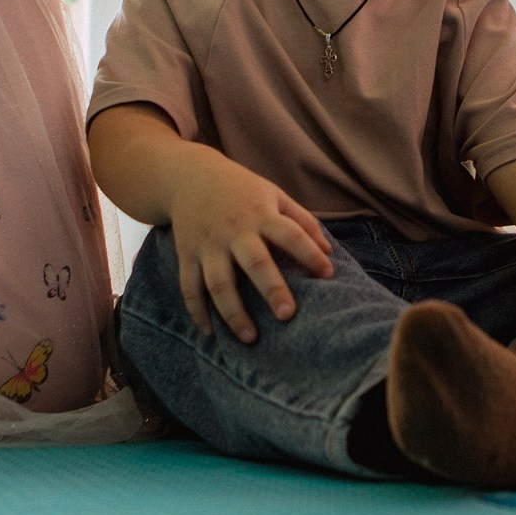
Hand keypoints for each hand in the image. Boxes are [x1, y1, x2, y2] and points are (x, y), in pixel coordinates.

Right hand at [166, 159, 335, 342]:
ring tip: (250, 338)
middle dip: (271, 289)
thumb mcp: (274, 194)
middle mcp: (235, 231)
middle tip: (288, 315)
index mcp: (261, 214)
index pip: (291, 234)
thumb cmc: (241, 190)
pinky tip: (210, 332)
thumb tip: (328, 252)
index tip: (328, 275)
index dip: (310, 253)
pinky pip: (189, 287)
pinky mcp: (187, 255)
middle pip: (255, 262)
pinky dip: (197, 311)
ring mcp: (208, 245)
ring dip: (233, 312)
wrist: (188, 176)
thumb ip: (302, 221)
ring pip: (219, 283)